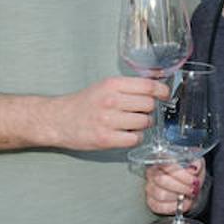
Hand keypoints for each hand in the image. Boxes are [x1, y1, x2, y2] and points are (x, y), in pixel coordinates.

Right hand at [46, 76, 168, 150]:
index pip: (148, 85)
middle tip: (139, 111)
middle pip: (149, 105)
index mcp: (112, 84)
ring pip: (144, 122)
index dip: (161, 90)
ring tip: (130, 123)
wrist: (58, 120)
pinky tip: (126, 134)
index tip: (165, 94)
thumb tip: (155, 88)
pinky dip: (134, 137)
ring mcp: (108, 120)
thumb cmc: (83, 104)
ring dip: (142, 124)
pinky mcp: (106, 138)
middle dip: (148, 109)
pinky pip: (135, 138)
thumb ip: (127, 87)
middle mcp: (111, 100)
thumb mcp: (104, 86)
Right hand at [144, 160, 204, 215]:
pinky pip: (159, 206)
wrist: (191, 188)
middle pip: (161, 179)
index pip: (165, 164)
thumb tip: (194, 167)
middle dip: (181, 187)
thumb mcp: (197, 164)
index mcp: (161, 159)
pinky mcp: (151, 201)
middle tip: (193, 189)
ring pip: (160, 194)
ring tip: (188, 196)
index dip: (180, 173)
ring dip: (178, 197)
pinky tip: (181, 203)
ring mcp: (150, 187)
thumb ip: (196, 163)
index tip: (193, 180)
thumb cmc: (191, 174)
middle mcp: (152, 172)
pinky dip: (174, 207)